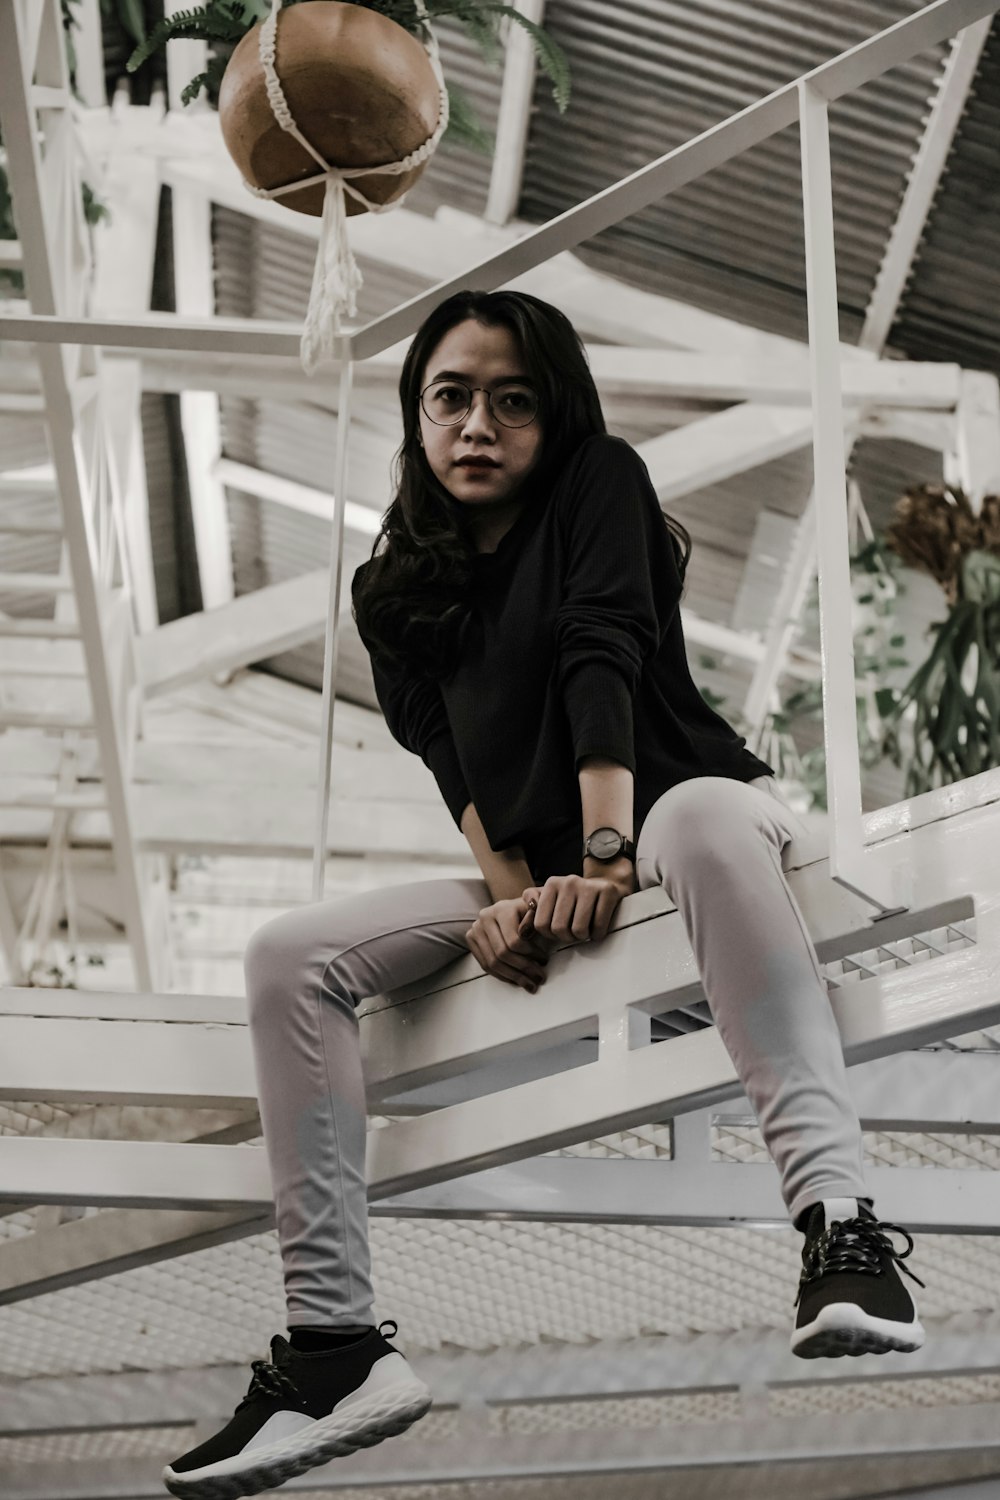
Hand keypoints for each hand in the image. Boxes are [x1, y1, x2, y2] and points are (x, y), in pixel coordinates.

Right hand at [465, 896, 552, 992]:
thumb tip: (534, 925)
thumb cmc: (528, 912)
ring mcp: (476, 929)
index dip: (532, 954)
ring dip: (513, 977)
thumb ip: (538, 916)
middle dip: (523, 968)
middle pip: (502, 953)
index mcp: (502, 909)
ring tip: (529, 983)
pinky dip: (502, 976)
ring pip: (493, 962)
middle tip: (538, 977)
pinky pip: (485, 965)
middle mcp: (485, 917)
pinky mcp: (472, 939)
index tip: (544, 960)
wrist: (512, 909)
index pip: (514, 941)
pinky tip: (516, 980)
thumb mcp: (538, 910)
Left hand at [517, 865, 635, 947]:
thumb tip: (522, 931)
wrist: (605, 886)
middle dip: (567, 937)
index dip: (550, 935)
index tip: (558, 931)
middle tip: (573, 932)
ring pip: (579, 930)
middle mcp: (568, 882)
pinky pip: (598, 927)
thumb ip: (533, 913)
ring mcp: (588, 886)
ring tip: (585, 929)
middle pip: (559, 929)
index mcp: (551, 884)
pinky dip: (598, 934)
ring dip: (583, 937)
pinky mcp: (607, 892)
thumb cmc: (575, 900)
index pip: (541, 924)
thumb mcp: (551, 902)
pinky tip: (597, 927)